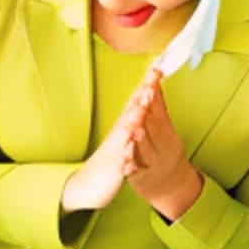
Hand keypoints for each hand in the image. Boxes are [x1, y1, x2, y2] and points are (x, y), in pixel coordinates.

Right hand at [59, 76, 153, 215]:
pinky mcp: (114, 170)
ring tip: (143, 106)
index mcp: (125, 126)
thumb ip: (136, 115)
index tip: (159, 64)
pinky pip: (121, 162)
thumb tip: (146, 95)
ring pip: (126, 133)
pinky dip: (126, 156)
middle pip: (132, 110)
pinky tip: (130, 150)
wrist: (89, 184)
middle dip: (142, 94)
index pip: (138, 100)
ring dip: (134, 119)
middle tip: (152, 77)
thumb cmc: (111, 159)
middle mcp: (119, 134)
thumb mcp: (126, 135)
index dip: (148, 82)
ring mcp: (115, 151)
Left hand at [119, 73, 203, 220]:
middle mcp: (164, 148)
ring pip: (146, 150)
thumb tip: (156, 77)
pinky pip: (136, 173)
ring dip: (141, 140)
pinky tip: (125, 164)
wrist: (173, 186)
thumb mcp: (165, 130)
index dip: (155, 97)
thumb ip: (159, 107)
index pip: (161, 111)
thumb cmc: (166, 152)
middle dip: (148, 114)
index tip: (151, 82)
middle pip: (155, 128)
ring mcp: (153, 164)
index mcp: (169, 134)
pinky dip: (131, 167)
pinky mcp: (142, 180)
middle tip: (142, 100)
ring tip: (135, 131)